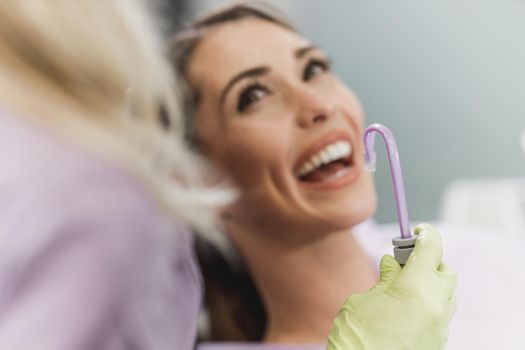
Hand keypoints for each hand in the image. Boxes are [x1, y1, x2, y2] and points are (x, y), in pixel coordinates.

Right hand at [327, 224, 456, 349]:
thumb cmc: (355, 337)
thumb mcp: (362, 300)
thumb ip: (383, 280)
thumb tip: (392, 266)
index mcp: (416, 288)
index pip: (432, 247)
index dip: (425, 234)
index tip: (417, 230)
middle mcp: (435, 306)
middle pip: (445, 270)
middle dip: (428, 261)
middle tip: (404, 261)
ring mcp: (439, 327)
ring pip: (446, 294)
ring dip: (430, 283)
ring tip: (402, 286)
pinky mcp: (437, 342)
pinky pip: (440, 314)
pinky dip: (427, 303)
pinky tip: (403, 308)